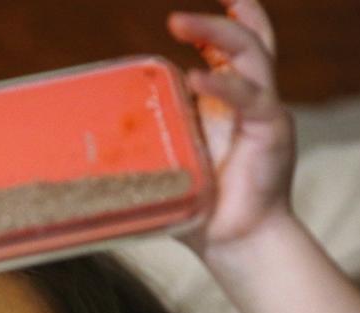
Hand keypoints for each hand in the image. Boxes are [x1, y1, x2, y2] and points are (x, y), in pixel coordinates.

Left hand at [167, 0, 295, 257]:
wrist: (236, 243)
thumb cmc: (203, 209)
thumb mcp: (169, 166)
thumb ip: (147, 147)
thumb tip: (87, 151)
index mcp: (230, 103)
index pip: (229, 51)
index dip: (213, 26)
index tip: (181, 17)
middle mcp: (251, 99)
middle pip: (246, 39)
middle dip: (216, 20)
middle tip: (175, 18)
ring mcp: (264, 111)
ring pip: (251, 54)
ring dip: (216, 33)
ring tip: (179, 24)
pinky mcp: (272, 130)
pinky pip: (249, 98)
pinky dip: (222, 86)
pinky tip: (195, 79)